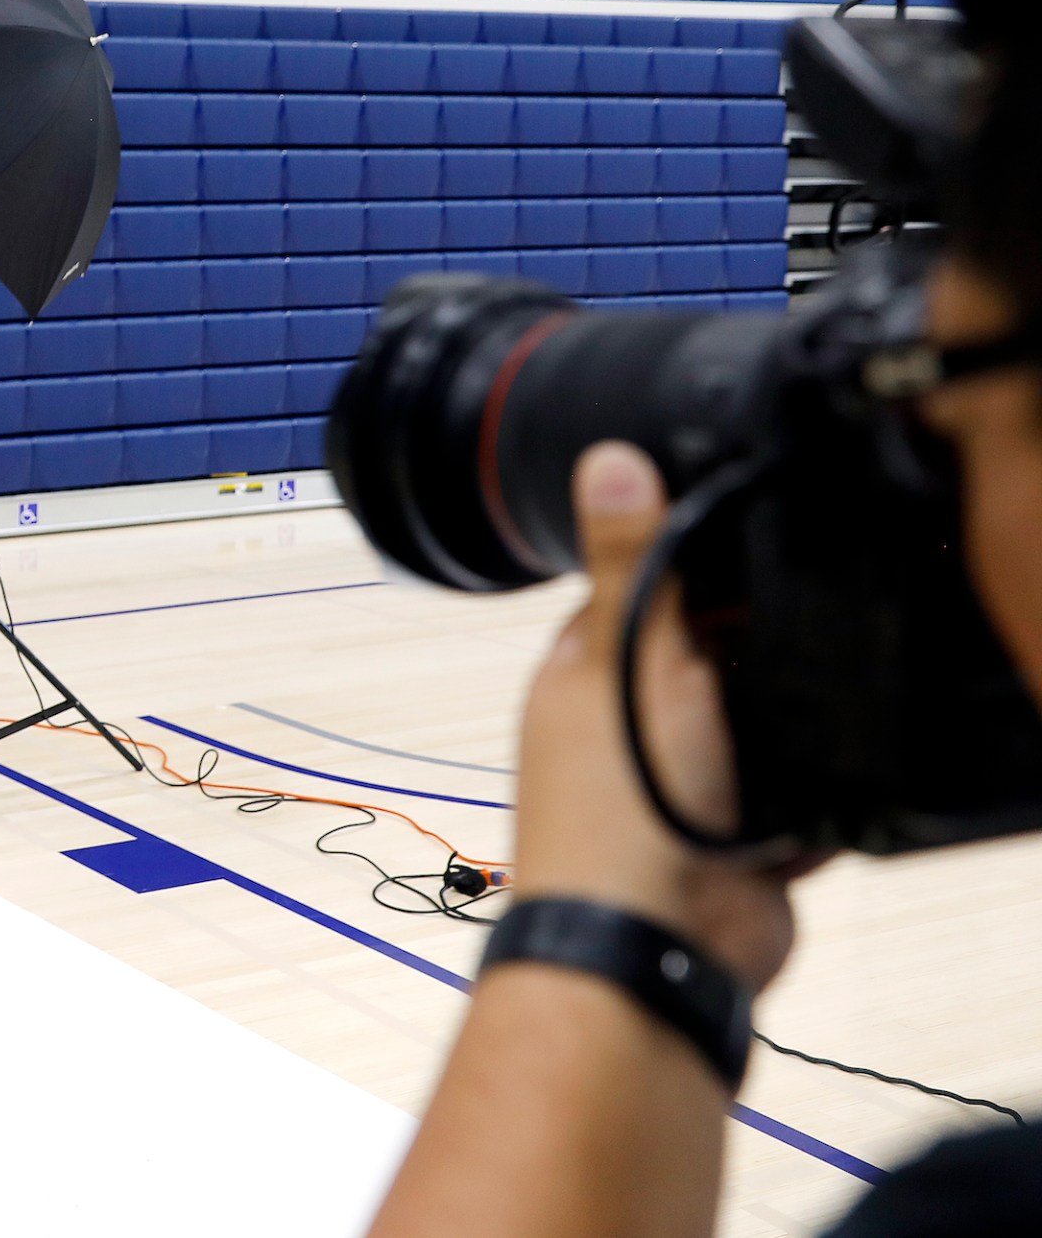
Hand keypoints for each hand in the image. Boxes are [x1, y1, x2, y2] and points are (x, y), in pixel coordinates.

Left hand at [509, 442, 818, 988]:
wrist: (654, 945)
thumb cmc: (616, 804)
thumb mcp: (631, 659)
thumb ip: (634, 566)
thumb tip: (607, 460)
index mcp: (577, 677)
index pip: (632, 597)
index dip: (686, 568)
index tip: (744, 539)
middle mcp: (621, 732)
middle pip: (702, 662)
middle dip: (747, 650)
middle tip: (799, 621)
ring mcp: (679, 790)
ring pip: (750, 732)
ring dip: (782, 724)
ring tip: (816, 701)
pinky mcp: (736, 844)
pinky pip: (791, 806)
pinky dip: (813, 797)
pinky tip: (829, 779)